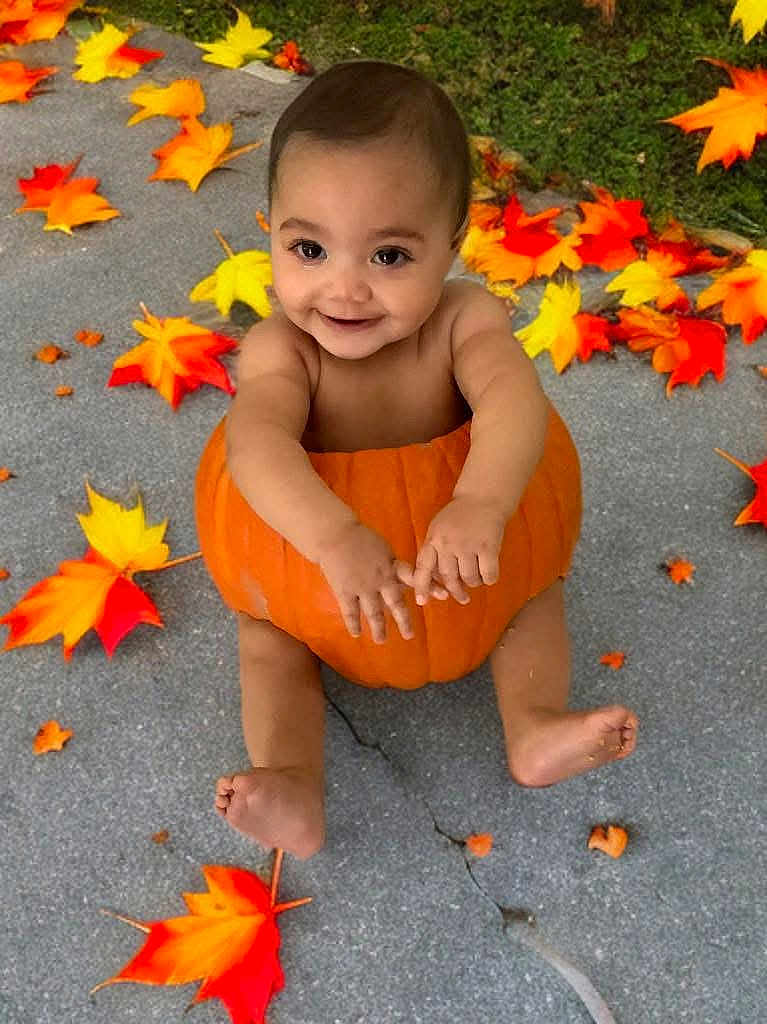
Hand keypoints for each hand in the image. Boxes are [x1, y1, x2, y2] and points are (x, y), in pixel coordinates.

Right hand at [318, 521, 448, 643]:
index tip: (444, 596)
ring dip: (378, 628)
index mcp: (392, 567)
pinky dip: (353, 624)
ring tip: (381, 641)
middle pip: (396, 603)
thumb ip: (393, 566)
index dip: (430, 586)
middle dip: (403, 620)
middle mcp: (381, 579)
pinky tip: (356, 634)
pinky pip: (351, 611)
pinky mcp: (345, 591)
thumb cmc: (360, 538)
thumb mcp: (384, 549)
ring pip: (373, 612)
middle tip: (409, 635)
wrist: (335, 534)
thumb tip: (407, 579)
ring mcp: (363, 587)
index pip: (415, 578)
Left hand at [412, 496, 505, 605]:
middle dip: (455, 592)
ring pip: (469, 579)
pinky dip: (489, 579)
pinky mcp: (488, 546)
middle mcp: (448, 543)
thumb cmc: (459, 517)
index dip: (421, 586)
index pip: (423, 567)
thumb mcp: (438, 529)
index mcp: (433, 539)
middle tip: (462, 598)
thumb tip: (434, 581)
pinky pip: (488, 575)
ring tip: (477, 577)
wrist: (483, 497)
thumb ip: (434, 552)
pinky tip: (488, 574)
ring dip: (473, 583)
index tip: (422, 602)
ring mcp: (468, 545)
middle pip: (449, 578)